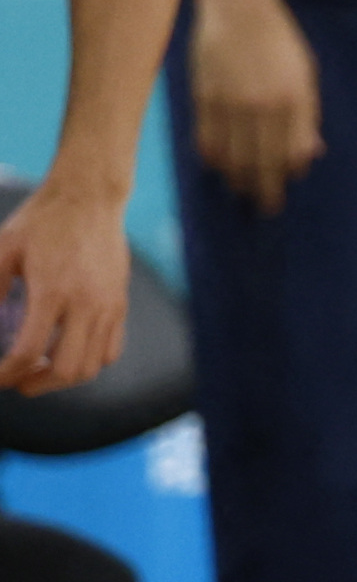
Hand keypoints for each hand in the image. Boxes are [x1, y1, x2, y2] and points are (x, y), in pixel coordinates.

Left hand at [0, 179, 130, 391]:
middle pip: (66, 368)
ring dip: (63, 378)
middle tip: (17, 381)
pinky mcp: (120, 303)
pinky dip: (88, 362)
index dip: (7, 373)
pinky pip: (111, 349)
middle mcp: (86, 303)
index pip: (29, 350)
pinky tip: (67, 352)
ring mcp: (108, 305)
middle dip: (37, 384)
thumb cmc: (41, 221)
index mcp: (52, 290)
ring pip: (92, 365)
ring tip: (41, 370)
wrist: (90, 197)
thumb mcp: (3, 250)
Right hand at [188, 0, 322, 208]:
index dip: (286, 175)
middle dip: (262, 189)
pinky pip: (206, 140)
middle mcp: (263, 105)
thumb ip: (307, 117)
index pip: (290, 153)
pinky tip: (217, 167)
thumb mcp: (305, 76)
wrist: (239, 10)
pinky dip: (212, 158)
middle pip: (261, 162)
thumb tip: (311, 154)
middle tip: (264, 206)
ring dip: (236, 178)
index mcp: (294, 100)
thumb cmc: (279, 44)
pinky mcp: (204, 98)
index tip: (283, 188)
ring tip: (240, 189)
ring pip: (231, 157)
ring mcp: (231, 103)